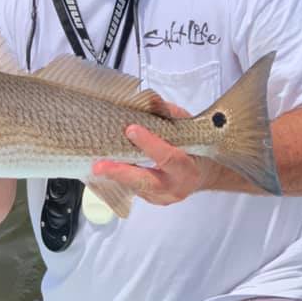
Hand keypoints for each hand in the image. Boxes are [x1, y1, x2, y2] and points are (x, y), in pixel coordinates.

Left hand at [92, 101, 210, 205]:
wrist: (204, 175)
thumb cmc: (196, 149)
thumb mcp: (189, 128)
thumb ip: (170, 115)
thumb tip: (151, 100)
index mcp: (188, 168)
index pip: (168, 157)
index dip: (150, 144)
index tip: (132, 130)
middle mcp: (176, 186)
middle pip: (146, 181)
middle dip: (121, 172)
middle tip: (100, 166)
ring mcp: (163, 197)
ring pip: (136, 187)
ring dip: (116, 175)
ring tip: (97, 165)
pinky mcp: (152, 200)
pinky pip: (134, 189)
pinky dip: (120, 178)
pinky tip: (107, 169)